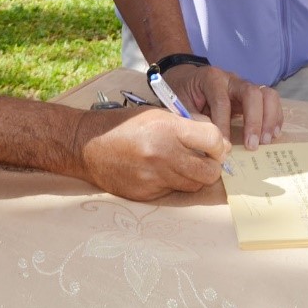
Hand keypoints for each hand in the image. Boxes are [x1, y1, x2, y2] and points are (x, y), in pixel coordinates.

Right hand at [75, 106, 230, 198]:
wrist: (88, 145)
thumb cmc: (125, 125)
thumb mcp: (159, 113)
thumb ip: (189, 124)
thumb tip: (218, 140)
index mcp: (168, 128)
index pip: (213, 140)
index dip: (220, 144)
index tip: (216, 146)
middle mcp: (163, 155)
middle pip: (209, 172)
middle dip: (212, 166)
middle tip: (206, 159)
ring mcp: (154, 178)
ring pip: (193, 185)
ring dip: (194, 176)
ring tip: (182, 163)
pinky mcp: (146, 194)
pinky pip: (173, 192)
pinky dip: (173, 183)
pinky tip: (160, 171)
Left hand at [165, 62, 282, 150]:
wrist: (187, 79)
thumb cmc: (182, 92)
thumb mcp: (179, 103)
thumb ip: (191, 118)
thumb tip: (208, 138)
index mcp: (211, 78)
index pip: (222, 101)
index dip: (224, 124)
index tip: (223, 146)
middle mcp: (232, 79)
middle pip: (251, 93)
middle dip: (254, 121)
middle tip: (252, 145)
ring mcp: (245, 86)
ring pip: (267, 95)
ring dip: (269, 119)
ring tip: (266, 141)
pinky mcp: (253, 95)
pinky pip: (271, 101)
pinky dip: (275, 117)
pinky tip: (272, 135)